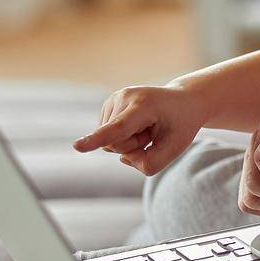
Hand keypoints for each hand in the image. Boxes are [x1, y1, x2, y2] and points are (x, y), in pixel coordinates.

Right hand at [72, 86, 209, 175]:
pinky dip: (124, 137)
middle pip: (115, 144)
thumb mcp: (176, 147)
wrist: (182, 100)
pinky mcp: (108, 106)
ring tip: (148, 126)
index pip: (119, 128)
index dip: (97, 139)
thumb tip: (122, 159)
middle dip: (135, 146)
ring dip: (130, 141)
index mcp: (144, 106)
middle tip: (154, 131)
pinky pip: (108, 137)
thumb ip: (150, 163)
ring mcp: (114, 99)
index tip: (77, 146)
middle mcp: (125, 97)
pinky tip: (138, 125)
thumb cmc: (181, 124)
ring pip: (109, 142)